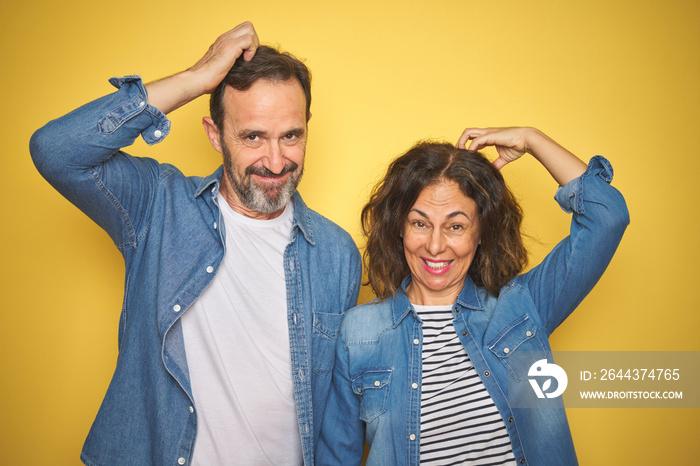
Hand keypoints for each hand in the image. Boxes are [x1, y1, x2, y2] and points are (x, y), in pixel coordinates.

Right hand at [188, 21, 259, 94]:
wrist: (197, 80)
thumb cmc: (209, 79)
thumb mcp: (224, 67)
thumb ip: (232, 62)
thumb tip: (244, 66)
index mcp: (223, 41)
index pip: (243, 30)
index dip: (250, 42)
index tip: (247, 57)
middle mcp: (224, 38)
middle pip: (248, 26)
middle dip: (254, 40)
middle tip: (250, 55)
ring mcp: (226, 41)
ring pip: (249, 29)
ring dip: (253, 44)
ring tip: (247, 58)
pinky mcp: (229, 47)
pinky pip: (248, 39)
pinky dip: (251, 50)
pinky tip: (245, 60)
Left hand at [457, 126, 586, 185]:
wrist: (527, 141)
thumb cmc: (518, 146)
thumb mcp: (504, 158)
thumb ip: (497, 163)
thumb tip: (492, 171)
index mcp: (489, 137)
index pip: (473, 138)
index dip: (467, 146)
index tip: (465, 156)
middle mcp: (487, 133)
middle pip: (468, 132)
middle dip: (460, 142)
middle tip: (459, 153)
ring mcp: (488, 133)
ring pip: (468, 132)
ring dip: (462, 142)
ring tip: (462, 152)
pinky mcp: (491, 135)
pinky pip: (477, 141)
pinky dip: (472, 147)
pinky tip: (472, 154)